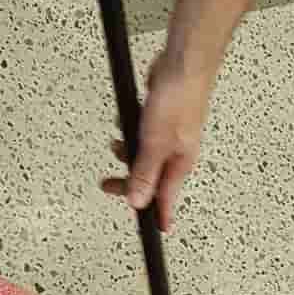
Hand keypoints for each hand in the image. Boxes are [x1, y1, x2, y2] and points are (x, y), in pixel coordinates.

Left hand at [100, 52, 216, 230]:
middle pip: (151, 178)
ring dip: (129, 153)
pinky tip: (125, 123)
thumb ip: (144, 174)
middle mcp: (177, 152)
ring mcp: (170, 134)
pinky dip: (133, 132)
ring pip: (146, 155)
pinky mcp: (163, 117)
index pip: (166, 199)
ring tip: (116, 146)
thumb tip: (136, 202)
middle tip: (108, 186)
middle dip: (129, 182)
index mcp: (179, 163)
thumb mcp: (155, 143)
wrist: (184, 62)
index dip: (157, 216)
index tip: (155, 232)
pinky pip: (145, 134)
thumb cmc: (179, 98)